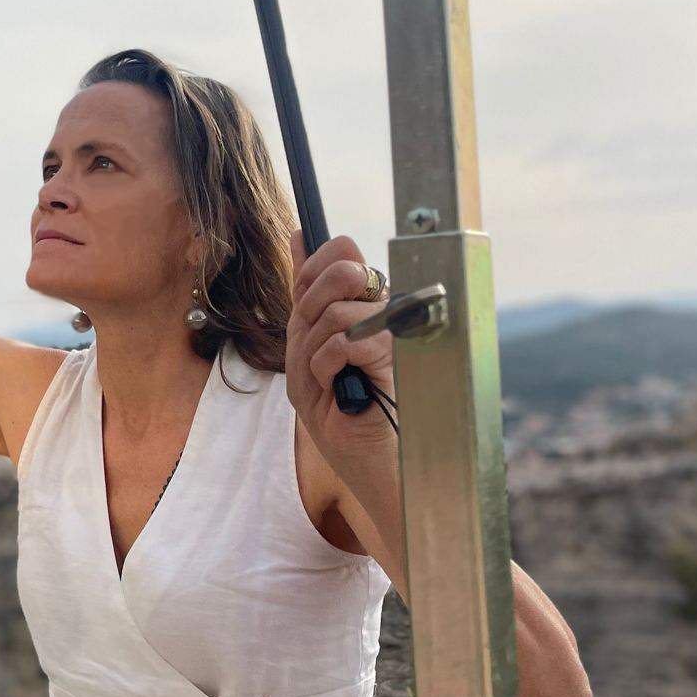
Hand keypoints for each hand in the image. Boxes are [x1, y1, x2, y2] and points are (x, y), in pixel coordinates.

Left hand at [286, 229, 395, 475]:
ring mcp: (394, 328)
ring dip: (315, 352)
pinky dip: (326, 366)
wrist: (368, 462)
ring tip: (329, 379)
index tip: (306, 310)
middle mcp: (384, 308)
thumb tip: (299, 234)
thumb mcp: (306, 350)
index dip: (311, 274)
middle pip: (341, 269)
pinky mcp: (397, 353)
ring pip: (335, 310)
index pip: (338, 252)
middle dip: (310, 309)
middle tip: (315, 350)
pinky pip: (345, 338)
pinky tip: (339, 386)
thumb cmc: (339, 414)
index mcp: (363, 303)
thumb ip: (305, 295)